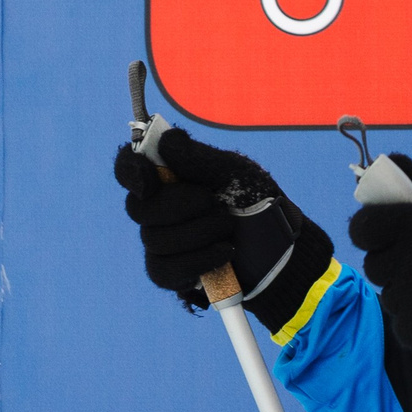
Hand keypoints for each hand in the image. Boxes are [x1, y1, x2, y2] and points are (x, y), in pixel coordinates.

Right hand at [114, 127, 332, 329]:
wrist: (283, 247)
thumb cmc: (257, 203)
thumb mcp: (235, 173)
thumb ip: (200, 158)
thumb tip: (167, 138)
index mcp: (168, 177)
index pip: (129, 168)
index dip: (130, 170)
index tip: (148, 178)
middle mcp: (158, 209)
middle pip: (138, 208)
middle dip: (179, 205)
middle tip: (213, 203)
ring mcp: (162, 242)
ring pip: (154, 240)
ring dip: (199, 232)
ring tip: (229, 228)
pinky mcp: (171, 273)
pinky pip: (164, 269)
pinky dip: (198, 260)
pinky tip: (223, 253)